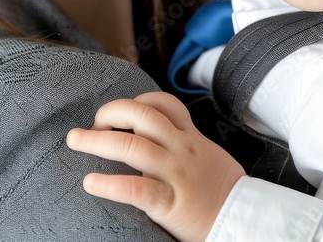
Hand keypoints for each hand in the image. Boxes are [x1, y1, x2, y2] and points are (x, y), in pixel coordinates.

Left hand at [66, 91, 245, 241]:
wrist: (247, 219)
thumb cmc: (224, 192)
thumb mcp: (209, 155)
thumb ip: (185, 144)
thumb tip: (157, 140)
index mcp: (190, 138)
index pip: (162, 104)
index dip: (135, 102)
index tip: (117, 115)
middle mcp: (181, 149)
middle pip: (140, 116)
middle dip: (109, 114)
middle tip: (90, 126)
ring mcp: (175, 174)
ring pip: (131, 146)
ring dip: (96, 141)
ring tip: (75, 141)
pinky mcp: (169, 202)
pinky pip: (134, 188)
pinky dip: (108, 184)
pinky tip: (90, 184)